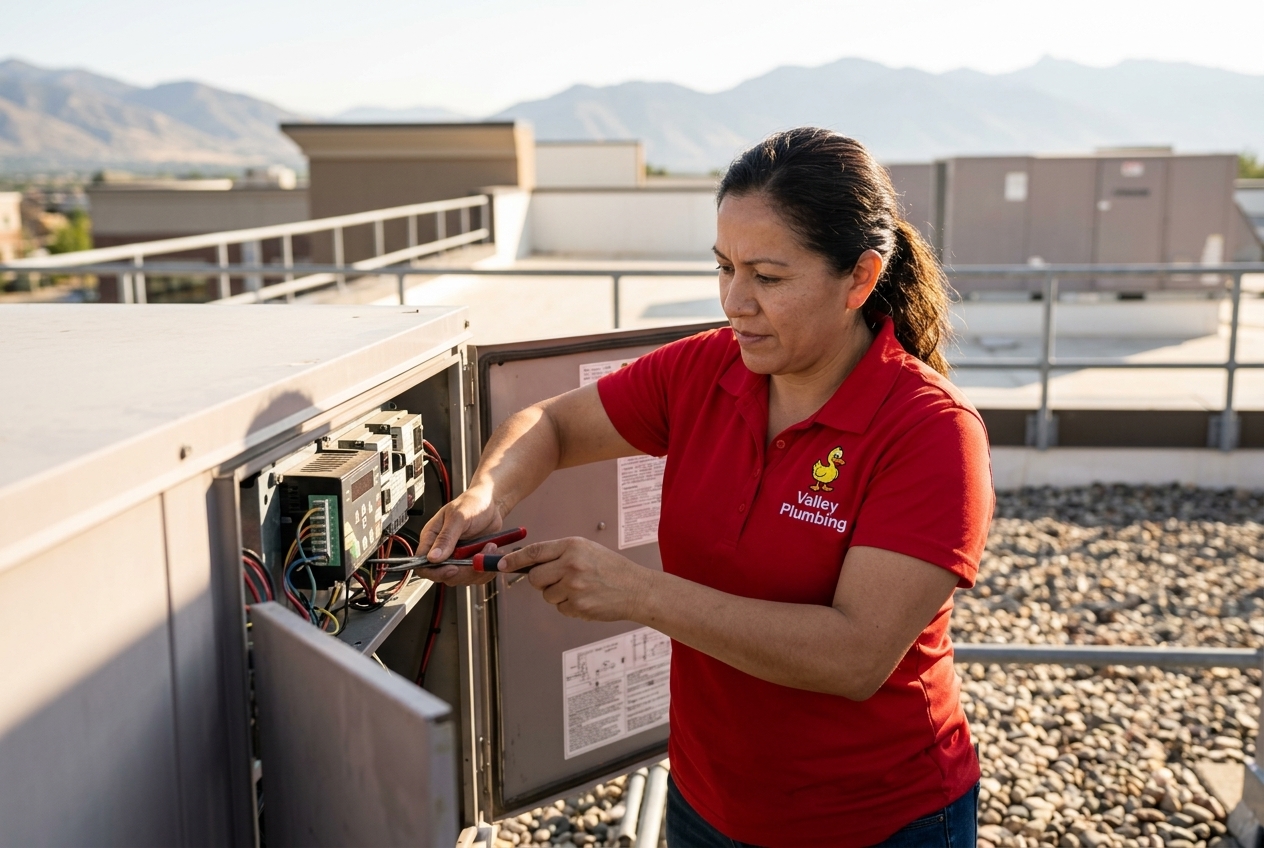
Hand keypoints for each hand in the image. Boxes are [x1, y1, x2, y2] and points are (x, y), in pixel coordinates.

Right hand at [416, 482, 501, 585]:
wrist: (492, 504)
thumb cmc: (472, 503)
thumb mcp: (458, 517)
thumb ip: (446, 537)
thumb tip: (433, 557)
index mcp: (431, 538)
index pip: (422, 565)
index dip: (435, 572)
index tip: (452, 568)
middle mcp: (442, 550)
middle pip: (443, 576)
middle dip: (463, 571)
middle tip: (477, 556)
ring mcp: (456, 557)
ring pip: (461, 578)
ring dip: (477, 569)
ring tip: (488, 548)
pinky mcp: (470, 561)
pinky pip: (475, 576)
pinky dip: (486, 570)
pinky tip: (491, 554)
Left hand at [499, 537, 651, 620]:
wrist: (636, 589)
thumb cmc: (611, 569)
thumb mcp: (587, 550)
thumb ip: (560, 554)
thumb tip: (529, 563)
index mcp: (572, 546)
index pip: (534, 552)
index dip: (514, 559)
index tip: (501, 564)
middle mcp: (571, 565)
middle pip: (535, 577)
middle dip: (541, 581)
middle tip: (557, 579)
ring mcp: (574, 587)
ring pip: (547, 595)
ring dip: (558, 595)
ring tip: (580, 589)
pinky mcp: (578, 606)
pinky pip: (560, 608)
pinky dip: (569, 606)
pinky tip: (587, 599)